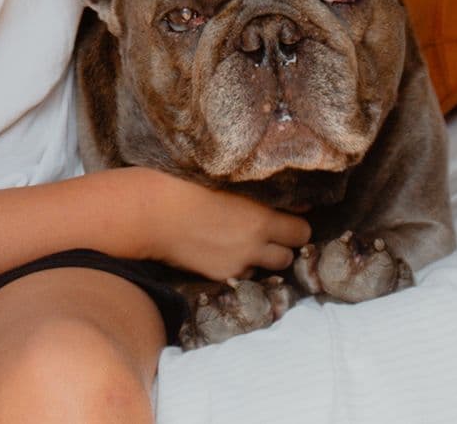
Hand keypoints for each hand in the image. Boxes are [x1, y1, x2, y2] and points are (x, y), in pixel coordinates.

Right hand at [134, 169, 311, 280]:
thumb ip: (265, 196)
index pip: (302, 231)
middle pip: (288, 255)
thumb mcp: (233, 182)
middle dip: (283, 244)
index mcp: (261, 217)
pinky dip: (240, 263)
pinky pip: (243, 273)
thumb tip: (299, 202)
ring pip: (268, 268)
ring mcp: (238, 263)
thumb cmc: (189, 184)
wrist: (154, 212)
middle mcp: (255, 244)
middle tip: (269, 231)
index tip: (288, 218)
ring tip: (246, 241)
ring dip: (263, 257)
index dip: (297, 225)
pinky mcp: (221, 276)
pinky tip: (223, 248)